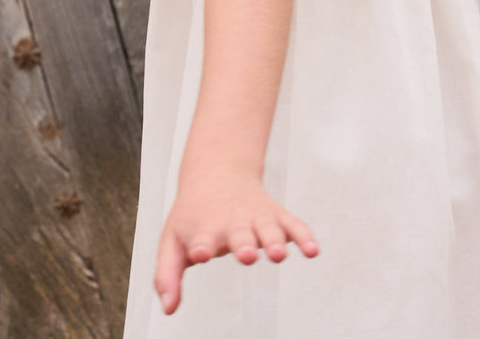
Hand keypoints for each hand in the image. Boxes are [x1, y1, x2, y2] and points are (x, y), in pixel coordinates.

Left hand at [154, 168, 319, 314]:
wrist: (217, 171)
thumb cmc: (193, 215)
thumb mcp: (172, 240)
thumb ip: (166, 274)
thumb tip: (168, 309)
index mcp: (205, 229)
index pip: (201, 239)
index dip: (201, 246)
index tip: (200, 253)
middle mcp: (233, 222)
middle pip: (239, 235)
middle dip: (244, 245)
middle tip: (246, 255)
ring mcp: (256, 217)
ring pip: (268, 229)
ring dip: (274, 240)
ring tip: (278, 254)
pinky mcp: (276, 215)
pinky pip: (293, 224)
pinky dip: (304, 236)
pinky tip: (313, 250)